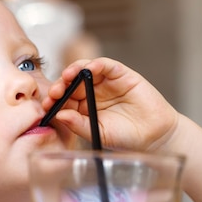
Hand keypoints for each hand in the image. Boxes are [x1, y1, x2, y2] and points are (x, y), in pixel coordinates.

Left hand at [43, 57, 178, 151]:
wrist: (155, 136)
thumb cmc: (126, 138)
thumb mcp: (98, 134)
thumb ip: (79, 125)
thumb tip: (59, 115)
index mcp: (82, 108)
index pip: (63, 100)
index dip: (53, 101)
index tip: (46, 105)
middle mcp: (91, 93)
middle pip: (70, 83)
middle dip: (60, 85)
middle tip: (55, 92)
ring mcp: (105, 83)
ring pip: (84, 70)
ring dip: (74, 70)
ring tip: (68, 76)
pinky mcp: (121, 74)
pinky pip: (106, 65)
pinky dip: (97, 64)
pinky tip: (90, 68)